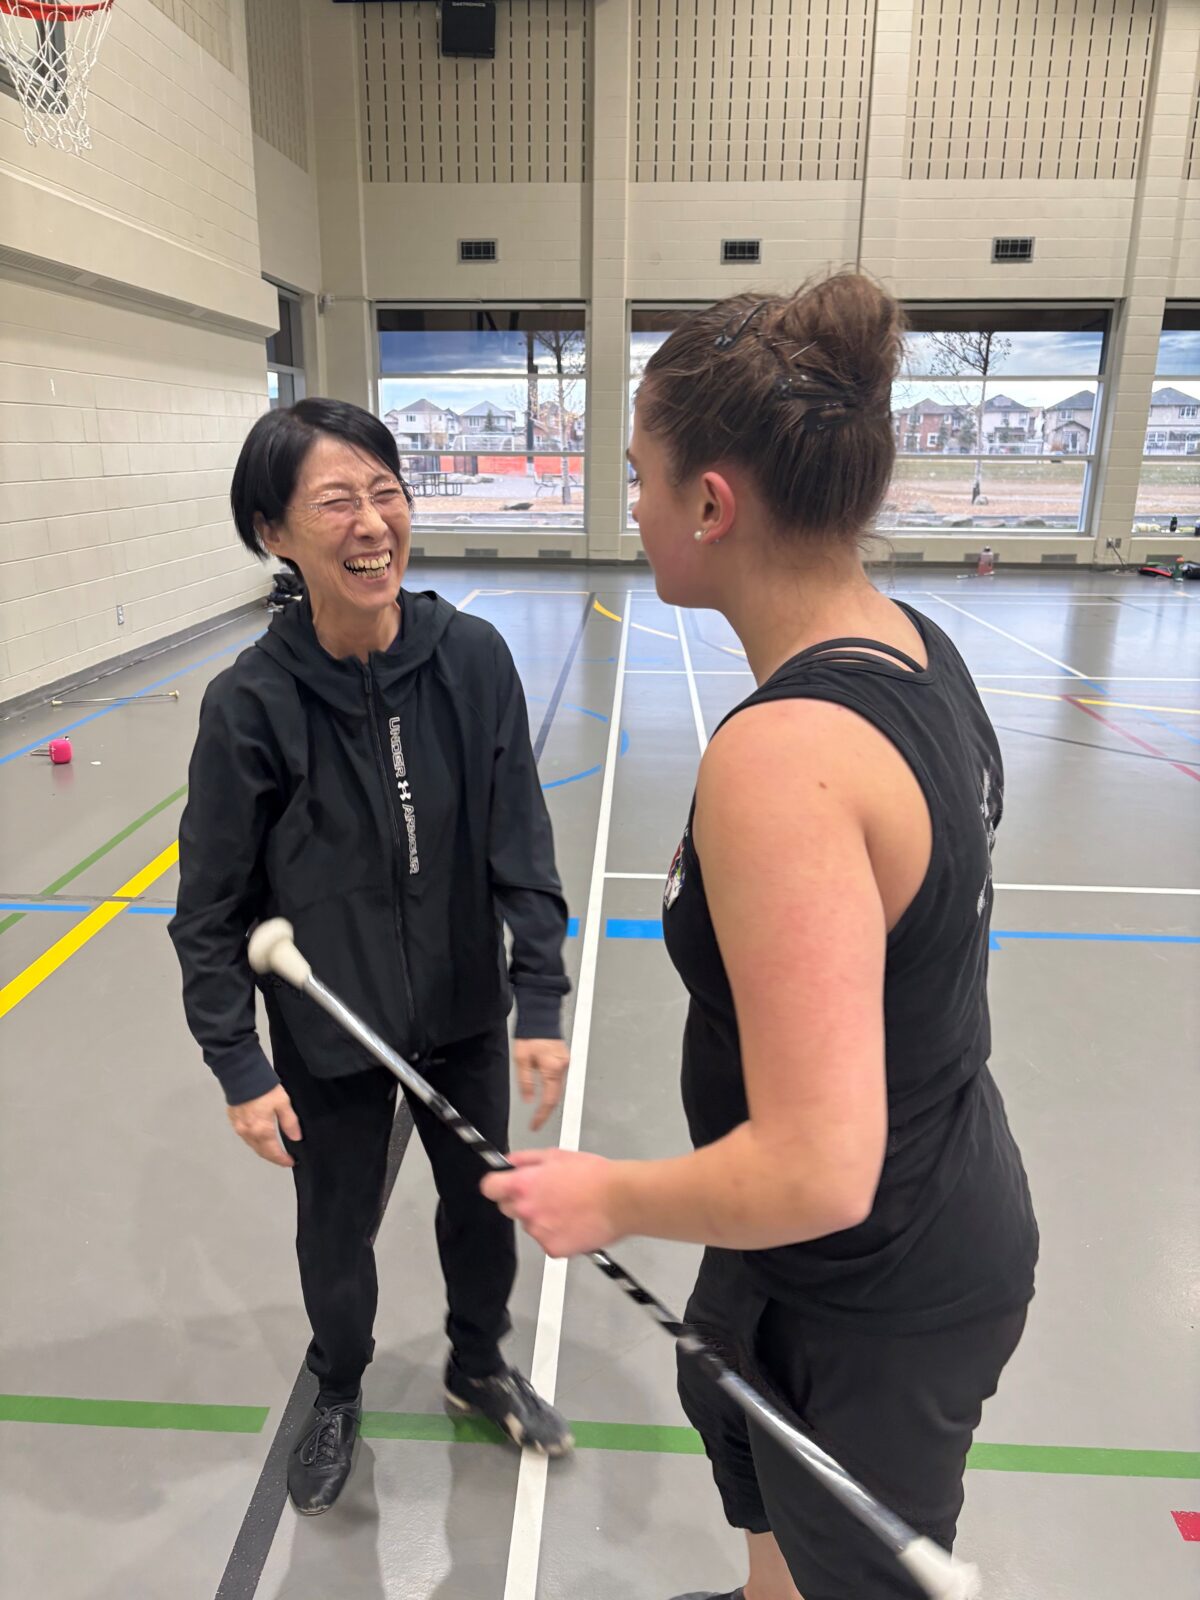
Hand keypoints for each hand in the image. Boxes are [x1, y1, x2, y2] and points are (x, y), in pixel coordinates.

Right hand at [227, 1085, 301, 1167]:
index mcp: (261, 1130)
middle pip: (261, 1152)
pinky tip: (260, 1137)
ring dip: (263, 1150)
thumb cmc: (263, 1088)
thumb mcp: (283, 1103)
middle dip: (272, 1157)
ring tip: (273, 1150)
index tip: (290, 1162)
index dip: (282, 1160)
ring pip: (252, 1145)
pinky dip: (254, 1141)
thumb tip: (296, 1137)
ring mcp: (239, 1127)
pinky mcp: (233, 1120)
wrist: (241, 1075)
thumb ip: (290, 1122)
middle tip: (283, 1159)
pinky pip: (245, 1137)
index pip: (273, 1152)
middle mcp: (248, 1132)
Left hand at [481, 1148, 618, 1257]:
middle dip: (521, 1201)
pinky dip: (558, 1235)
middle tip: (547, 1194)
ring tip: (568, 1208)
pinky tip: (574, 1223)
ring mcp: (539, 1232)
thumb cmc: (594, 1175)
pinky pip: (547, 1242)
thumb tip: (509, 1161)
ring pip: (530, 1225)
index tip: (503, 1185)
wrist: (620, 1199)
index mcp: (523, 1185)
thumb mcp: (556, 1155)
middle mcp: (527, 1210)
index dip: (497, 1185)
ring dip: (542, 1219)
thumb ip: (526, 1158)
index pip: (490, 1188)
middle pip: (508, 1208)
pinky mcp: (553, 1249)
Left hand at [514, 1038, 569, 1131]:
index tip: (535, 1125)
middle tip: (536, 1122)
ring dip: (550, 1100)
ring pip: (558, 1088)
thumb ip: (526, 1081)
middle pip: (556, 1096)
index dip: (542, 1115)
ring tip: (539, 1112)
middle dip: (547, 1111)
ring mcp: (565, 1063)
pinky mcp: (565, 1060)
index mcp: (552, 1068)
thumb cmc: (531, 1034)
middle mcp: (562, 1067)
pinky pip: (559, 1079)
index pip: (549, 1099)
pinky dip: (553, 1089)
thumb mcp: (521, 1059)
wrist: (540, 1018)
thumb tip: (529, 1099)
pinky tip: (546, 1093)